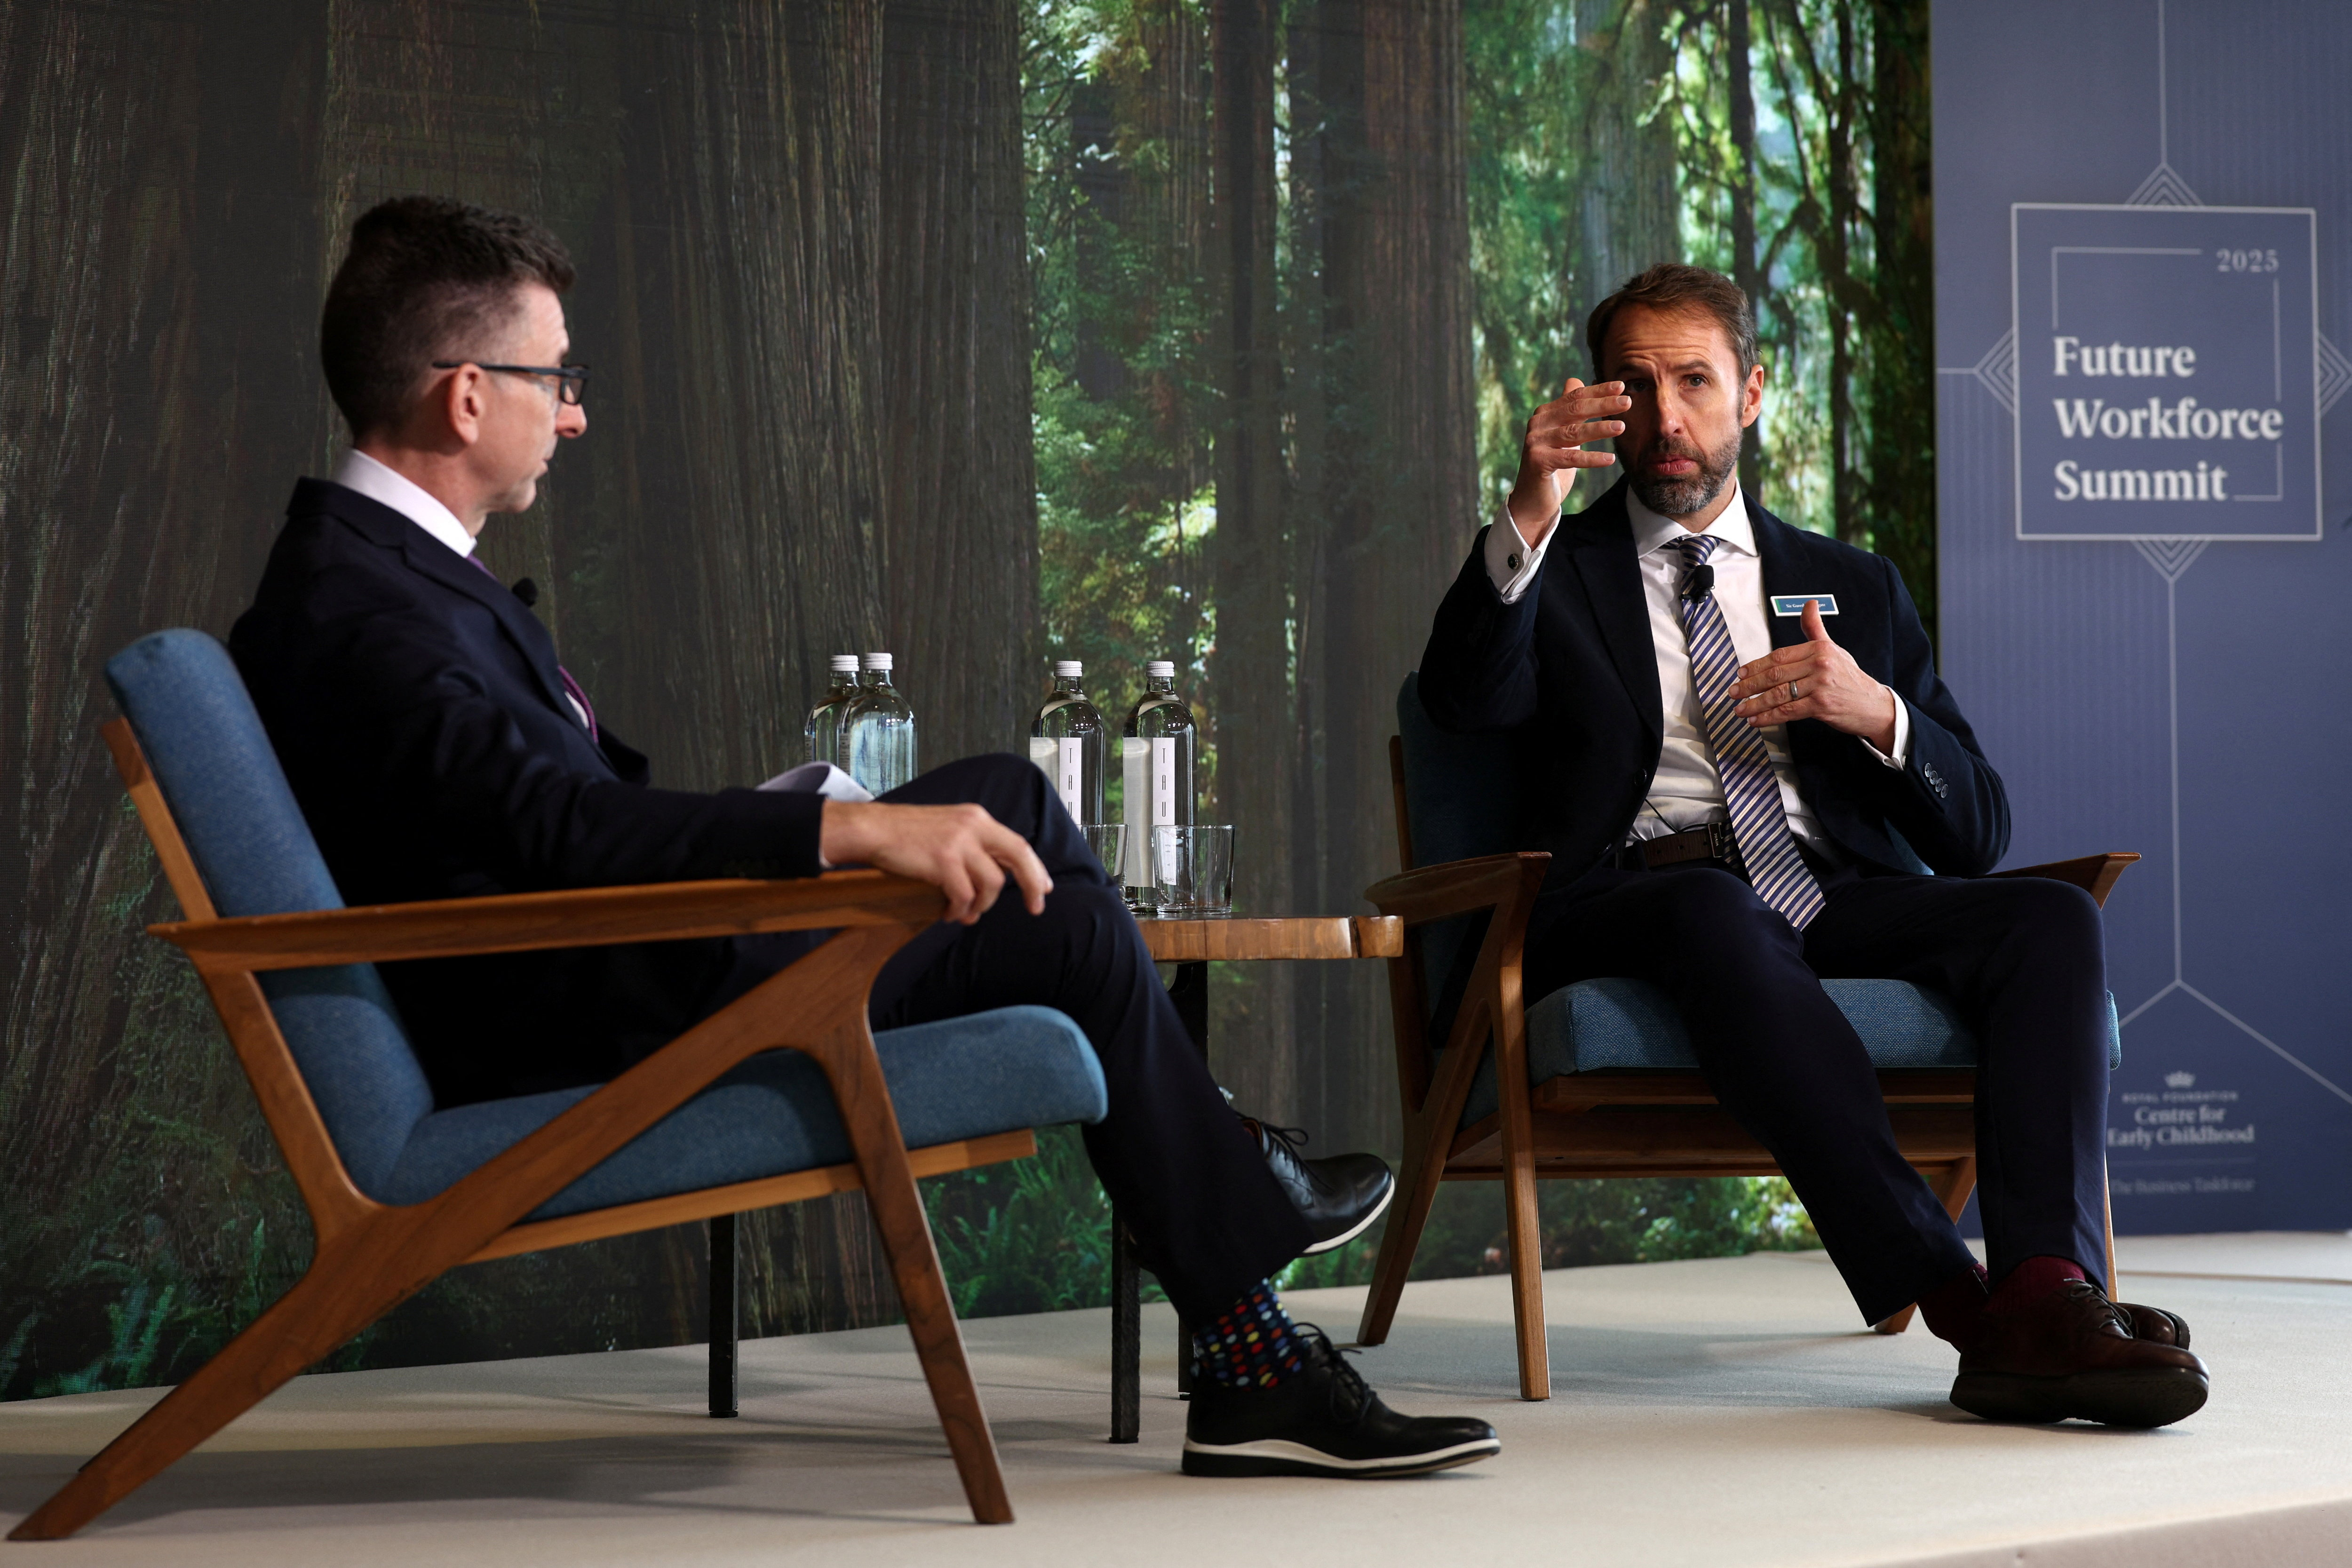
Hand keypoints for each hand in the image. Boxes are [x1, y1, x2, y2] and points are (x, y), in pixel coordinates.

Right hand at [818, 800, 1051, 924]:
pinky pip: (964, 896)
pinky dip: (960, 910)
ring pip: (990, 884)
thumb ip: (973, 844)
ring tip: (965, 913)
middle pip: (1018, 857)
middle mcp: (973, 826)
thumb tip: (994, 874)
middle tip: (1035, 908)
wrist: (874, 829)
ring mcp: (959, 843)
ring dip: (981, 906)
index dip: (1035, 868)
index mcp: (977, 818)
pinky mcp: (943, 861)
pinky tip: (950, 913)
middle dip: (1032, 884)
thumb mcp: (949, 827)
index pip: (1017, 843)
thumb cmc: (906, 833)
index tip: (1044, 887)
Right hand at [1505, 379, 1630, 546]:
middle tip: (1627, 402)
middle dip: (1603, 405)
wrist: (1532, 499)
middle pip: (1575, 410)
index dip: (1598, 391)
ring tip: (1622, 427)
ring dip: (1600, 429)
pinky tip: (1610, 458)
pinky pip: (1570, 458)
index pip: (1575, 397)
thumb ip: (1568, 409)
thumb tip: (1576, 379)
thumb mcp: (1562, 434)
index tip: (1621, 386)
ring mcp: (1535, 443)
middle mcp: (1538, 424)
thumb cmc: (1552, 464)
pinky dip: (1592, 458)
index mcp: (1545, 414)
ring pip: (1574, 433)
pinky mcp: (1538, 462)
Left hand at [1725, 599, 1897, 751]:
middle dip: (1750, 685)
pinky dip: (1769, 717)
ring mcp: (1821, 685)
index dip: (1756, 665)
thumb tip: (1809, 604)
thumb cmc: (1850, 678)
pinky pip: (1788, 711)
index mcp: (1819, 649)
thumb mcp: (1833, 649)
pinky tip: (1756, 720)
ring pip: (1778, 694)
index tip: (1741, 673)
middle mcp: (1819, 664)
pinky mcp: (1821, 706)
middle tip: (1734, 692)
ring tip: (1740, 709)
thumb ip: (1815, 628)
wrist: (1874, 705)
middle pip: (1775, 674)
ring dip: (1755, 704)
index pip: (1779, 655)